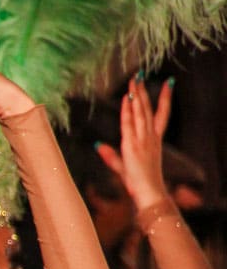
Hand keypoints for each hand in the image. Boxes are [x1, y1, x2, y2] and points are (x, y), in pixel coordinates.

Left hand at [96, 76, 171, 212]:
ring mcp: (143, 140)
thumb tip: (98, 145)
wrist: (149, 192)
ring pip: (141, 112)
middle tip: (140, 75)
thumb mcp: (123, 166)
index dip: (166, 97)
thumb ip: (110, 155)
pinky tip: (127, 98)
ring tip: (135, 80)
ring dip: (137, 95)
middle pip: (148, 108)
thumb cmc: (140, 183)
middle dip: (144, 91)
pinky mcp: (134, 145)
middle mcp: (150, 137)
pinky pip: (130, 124)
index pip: (163, 113)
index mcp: (154, 140)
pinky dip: (129, 111)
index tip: (169, 82)